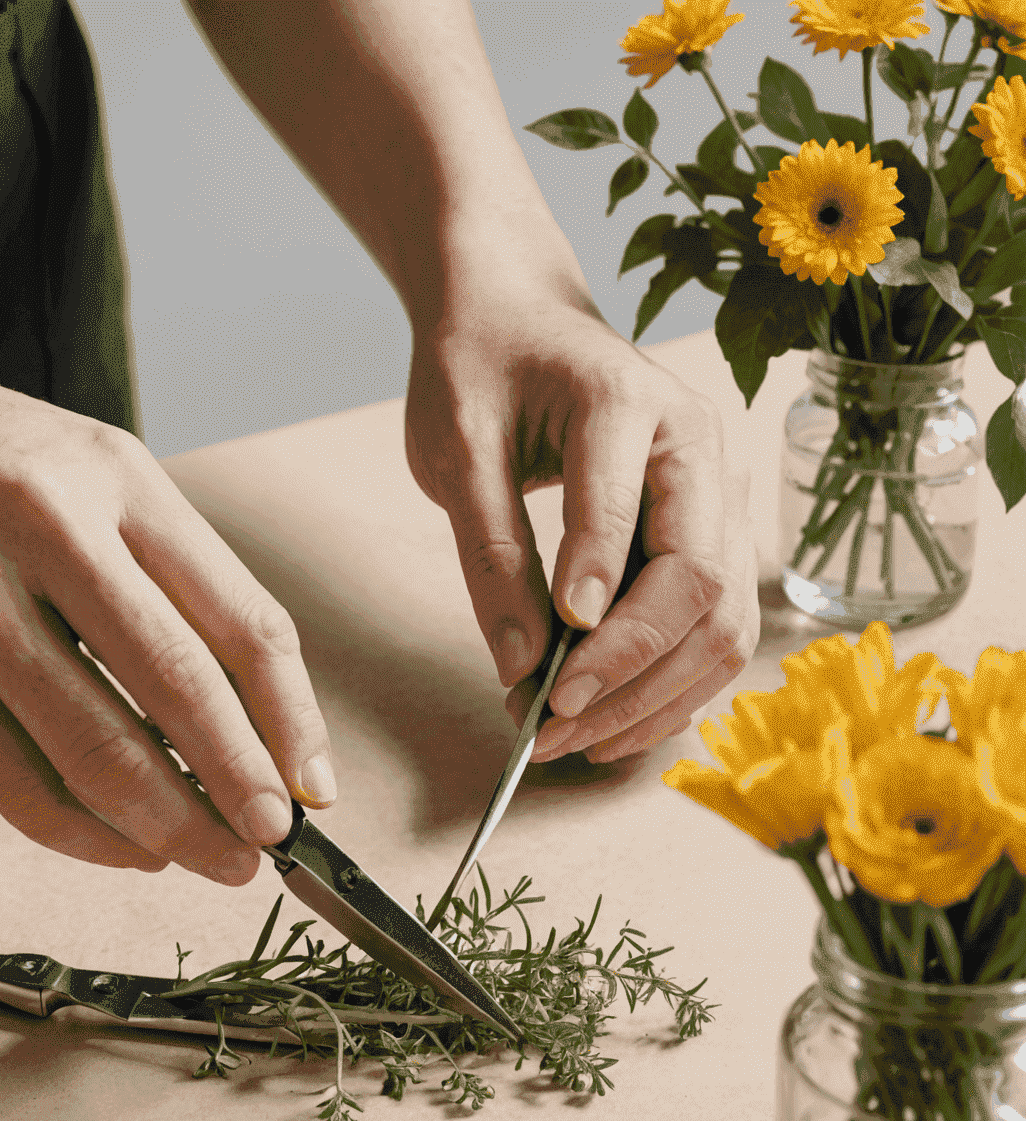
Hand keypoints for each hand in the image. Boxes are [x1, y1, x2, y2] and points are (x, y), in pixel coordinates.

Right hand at [0, 340, 335, 884]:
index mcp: (101, 481)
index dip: (289, 723)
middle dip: (236, 794)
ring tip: (203, 858)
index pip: (235, 621)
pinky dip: (77, 834)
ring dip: (162, 833)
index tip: (310, 787)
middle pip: (170, 700)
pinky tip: (118, 844)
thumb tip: (253, 717)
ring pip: (85, 766)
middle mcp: (27, 546)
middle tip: (266, 846)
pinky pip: (7, 790)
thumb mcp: (91, 466)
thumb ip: (177, 575)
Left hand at [404, 262, 758, 764]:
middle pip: (701, 583)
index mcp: (630, 402)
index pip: (627, 515)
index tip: (552, 675)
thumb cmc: (480, 370)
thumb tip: (521, 666)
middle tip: (551, 728)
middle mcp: (698, 447)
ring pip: (722, 621)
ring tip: (574, 742)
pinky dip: (670, 687)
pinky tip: (611, 724)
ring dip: (654, 696)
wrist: (514, 319)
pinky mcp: (710, 535)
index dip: (597, 604)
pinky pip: (713, 629)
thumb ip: (492, 553)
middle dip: (629, 670)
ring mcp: (716, 493)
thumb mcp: (457, 450)